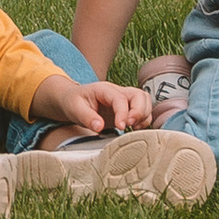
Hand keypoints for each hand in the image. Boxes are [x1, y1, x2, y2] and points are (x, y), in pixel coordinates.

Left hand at [30, 73, 146, 135]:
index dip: (123, 113)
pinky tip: (134, 129)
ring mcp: (124, 99)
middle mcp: (118, 92)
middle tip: (130, 126)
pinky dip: (144, 120)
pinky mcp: (127, 109)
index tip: (121, 127)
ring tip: (133, 128)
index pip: (120, 98)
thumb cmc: (73, 102)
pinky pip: (143, 111)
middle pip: (140, 95)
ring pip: (145, 102)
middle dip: (140, 112)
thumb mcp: (75, 109)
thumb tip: (99, 127)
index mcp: (104, 89)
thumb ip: (87, 117)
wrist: (72, 101)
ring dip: (144, 116)